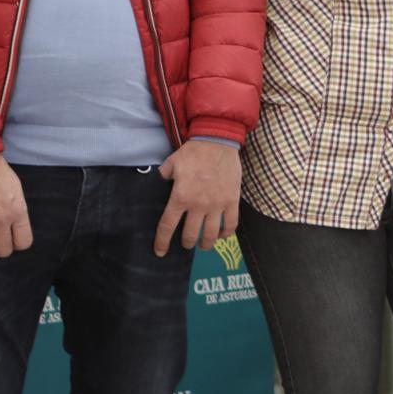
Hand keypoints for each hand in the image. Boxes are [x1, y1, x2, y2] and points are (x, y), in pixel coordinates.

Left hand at [153, 140, 240, 255]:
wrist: (217, 142)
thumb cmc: (193, 152)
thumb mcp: (172, 162)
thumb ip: (164, 175)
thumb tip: (161, 179)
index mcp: (180, 197)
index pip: (168, 226)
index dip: (162, 242)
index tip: (160, 252)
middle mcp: (198, 205)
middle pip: (190, 234)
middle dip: (186, 243)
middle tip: (186, 244)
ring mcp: (217, 204)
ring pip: (211, 234)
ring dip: (206, 243)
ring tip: (204, 245)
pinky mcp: (232, 201)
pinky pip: (231, 224)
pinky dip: (226, 233)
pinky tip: (222, 235)